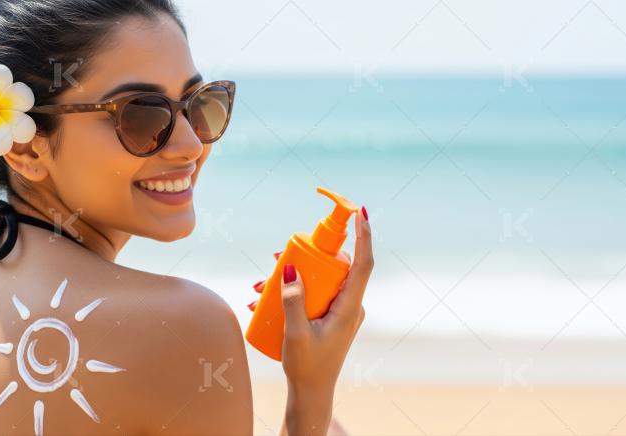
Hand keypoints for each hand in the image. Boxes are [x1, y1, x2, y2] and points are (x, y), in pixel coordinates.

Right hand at [279, 209, 372, 389]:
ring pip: (321, 279)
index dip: (364, 236)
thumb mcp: (296, 334)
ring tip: (261, 288)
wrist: (312, 393)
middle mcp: (350, 305)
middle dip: (305, 257)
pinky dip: (294, 291)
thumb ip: (293, 301)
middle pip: (334, 267)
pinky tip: (266, 299)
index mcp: (350, 308)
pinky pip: (315, 293)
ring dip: (293, 277)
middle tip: (277, 258)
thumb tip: (290, 268)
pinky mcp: (330, 315)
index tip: (361, 212)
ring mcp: (340, 310)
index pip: (363, 264)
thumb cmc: (308, 368)